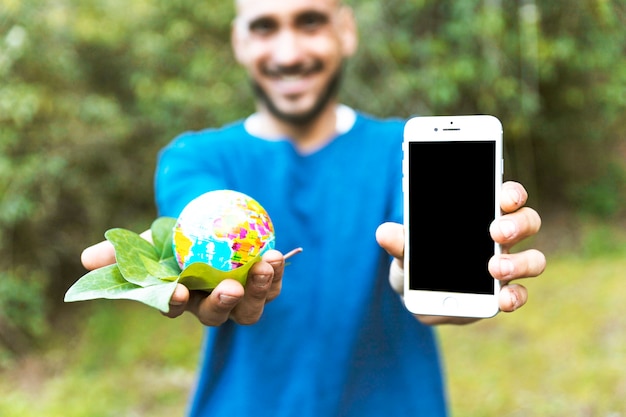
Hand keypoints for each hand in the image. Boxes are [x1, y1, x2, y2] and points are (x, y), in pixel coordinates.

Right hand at [81, 232, 285, 325]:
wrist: (209, 223)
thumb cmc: (173, 238)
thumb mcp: (147, 240)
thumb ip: (121, 252)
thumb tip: (86, 259)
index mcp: (180, 300)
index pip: (173, 308)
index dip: (174, 304)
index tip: (178, 294)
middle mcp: (210, 306)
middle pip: (216, 315)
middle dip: (223, 305)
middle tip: (229, 289)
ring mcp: (239, 298)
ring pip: (250, 307)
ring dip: (259, 290)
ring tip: (265, 265)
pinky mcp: (264, 285)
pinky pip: (273, 285)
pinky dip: (277, 272)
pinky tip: (278, 255)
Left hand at [375, 181, 545, 323]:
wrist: (417, 294)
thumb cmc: (417, 259)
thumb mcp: (404, 249)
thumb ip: (399, 242)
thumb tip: (384, 232)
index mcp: (480, 214)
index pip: (506, 195)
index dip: (511, 193)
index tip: (505, 197)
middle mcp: (500, 237)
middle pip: (527, 221)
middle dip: (516, 224)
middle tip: (496, 232)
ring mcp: (506, 265)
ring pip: (533, 258)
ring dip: (519, 262)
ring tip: (495, 269)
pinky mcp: (502, 293)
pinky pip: (520, 294)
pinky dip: (515, 296)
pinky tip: (502, 299)